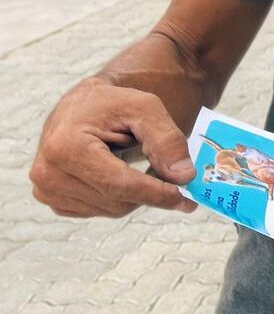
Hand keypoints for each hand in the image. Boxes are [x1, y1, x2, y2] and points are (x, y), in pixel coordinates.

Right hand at [31, 81, 196, 217]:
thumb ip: (167, 141)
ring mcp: (47, 189)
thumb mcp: (146, 108)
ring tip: (143, 165)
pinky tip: (123, 173)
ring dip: (137, 194)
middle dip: (151, 191)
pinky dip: (121, 197)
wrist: (86, 104)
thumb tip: (183, 176)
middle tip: (177, 176)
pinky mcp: (53, 199)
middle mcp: (47, 172)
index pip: (119, 184)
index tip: (187, 199)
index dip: (156, 193)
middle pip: (117, 200)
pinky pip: (100, 210)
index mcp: (64, 146)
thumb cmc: (114, 103)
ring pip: (112, 209)